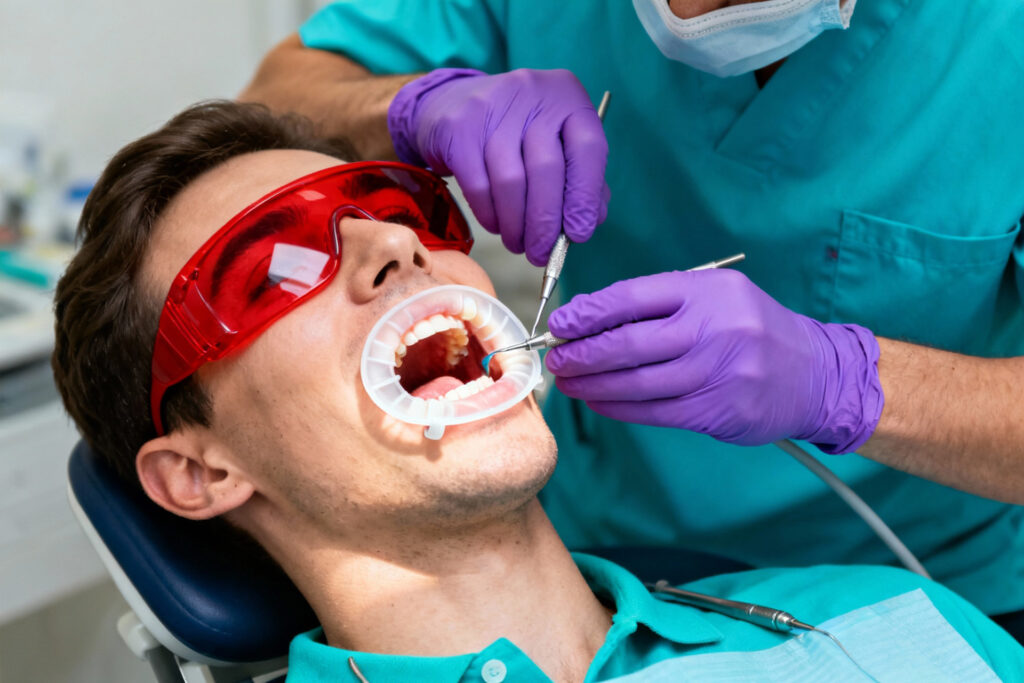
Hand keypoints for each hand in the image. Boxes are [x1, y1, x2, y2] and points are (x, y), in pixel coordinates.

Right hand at [388, 68, 608, 265]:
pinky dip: (490, 215)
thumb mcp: (555, 141)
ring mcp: (492, 108)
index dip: (585, 197)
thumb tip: (591, 220)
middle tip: (542, 254)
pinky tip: (496, 226)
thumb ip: (579, 177)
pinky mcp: (459, 128)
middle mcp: (533, 95)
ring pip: (511, 182)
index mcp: (567, 98)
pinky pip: (478, 185)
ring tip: (519, 245)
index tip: (579, 235)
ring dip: (516, 225)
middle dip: (545, 223)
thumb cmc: (516, 131)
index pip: (588, 149)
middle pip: (546, 170)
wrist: (452, 103)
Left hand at [545, 269, 883, 452]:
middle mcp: (715, 329)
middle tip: (556, 358)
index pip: (633, 297)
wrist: (815, 374)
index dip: (589, 312)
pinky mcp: (718, 411)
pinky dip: (618, 408)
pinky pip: (654, 412)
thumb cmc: (751, 329)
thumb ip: (660, 303)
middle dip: (582, 353)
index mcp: (709, 292)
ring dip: (593, 385)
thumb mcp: (716, 297)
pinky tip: (598, 402)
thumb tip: (588, 317)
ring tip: (569, 382)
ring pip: (637, 382)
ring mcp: (718, 373)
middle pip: (629, 343)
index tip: (561, 324)